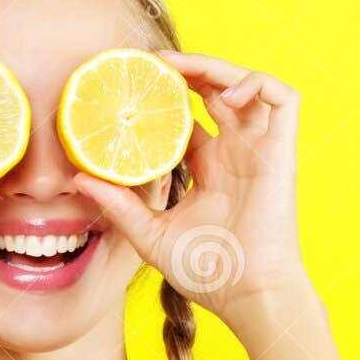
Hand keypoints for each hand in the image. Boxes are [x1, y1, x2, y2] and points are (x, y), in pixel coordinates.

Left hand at [74, 51, 308, 329]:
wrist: (248, 295)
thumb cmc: (208, 272)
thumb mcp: (150, 234)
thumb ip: (119, 205)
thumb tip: (77, 180)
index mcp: (208, 168)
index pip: (185, 117)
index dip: (162, 96)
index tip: (129, 85)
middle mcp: (234, 152)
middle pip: (212, 90)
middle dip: (184, 69)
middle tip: (147, 64)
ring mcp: (259, 148)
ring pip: (245, 84)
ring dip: (214, 66)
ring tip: (176, 67)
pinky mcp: (282, 150)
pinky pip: (282, 97)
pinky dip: (256, 83)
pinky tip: (223, 94)